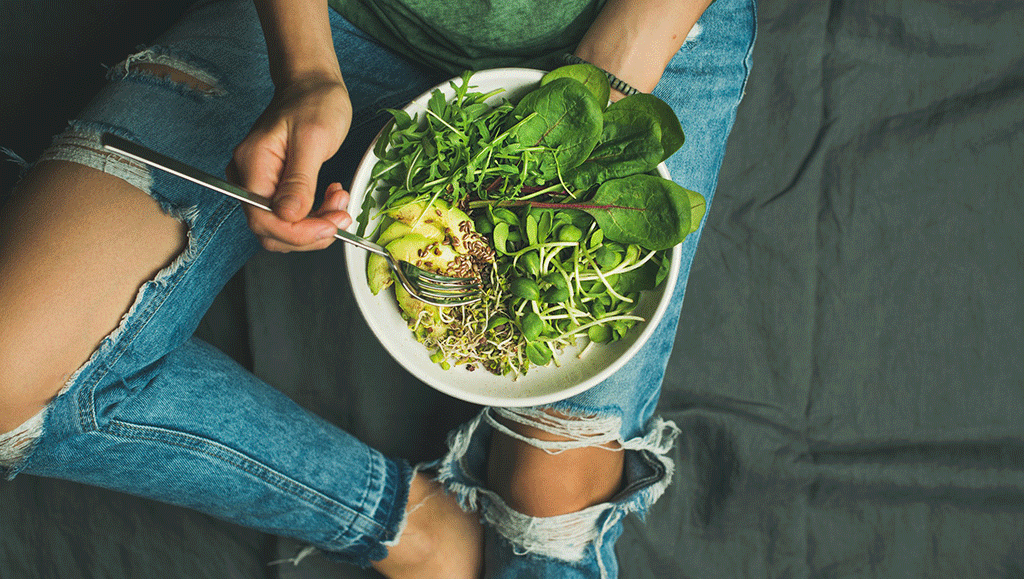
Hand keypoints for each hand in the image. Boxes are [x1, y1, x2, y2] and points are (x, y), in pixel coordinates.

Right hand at [230, 77, 352, 251]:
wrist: (312, 85)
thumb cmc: (313, 102)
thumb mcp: (313, 139)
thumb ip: (299, 180)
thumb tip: (288, 215)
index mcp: (253, 164)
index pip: (263, 219)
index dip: (297, 232)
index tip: (329, 227)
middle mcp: (249, 177)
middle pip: (271, 230)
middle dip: (310, 231)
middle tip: (341, 215)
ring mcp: (260, 183)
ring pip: (283, 227)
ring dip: (316, 224)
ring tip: (339, 201)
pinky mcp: (274, 186)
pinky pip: (290, 216)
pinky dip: (315, 215)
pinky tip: (331, 199)